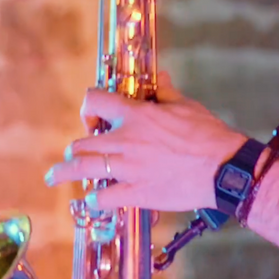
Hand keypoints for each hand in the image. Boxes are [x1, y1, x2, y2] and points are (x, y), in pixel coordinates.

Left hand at [44, 71, 244, 212]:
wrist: (224, 168)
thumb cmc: (208, 135)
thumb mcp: (186, 106)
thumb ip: (166, 92)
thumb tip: (160, 78)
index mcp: (136, 115)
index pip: (95, 100)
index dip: (88, 107)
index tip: (91, 117)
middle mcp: (125, 140)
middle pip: (81, 142)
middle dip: (75, 148)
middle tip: (76, 154)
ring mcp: (128, 168)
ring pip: (82, 169)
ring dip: (65, 172)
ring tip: (54, 176)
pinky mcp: (137, 193)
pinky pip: (104, 198)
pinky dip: (95, 199)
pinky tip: (93, 200)